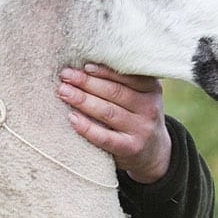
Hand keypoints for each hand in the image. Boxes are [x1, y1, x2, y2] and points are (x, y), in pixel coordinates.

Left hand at [59, 64, 172, 182]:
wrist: (154, 152)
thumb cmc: (137, 116)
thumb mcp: (139, 96)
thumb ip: (122, 83)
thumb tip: (85, 67)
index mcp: (151, 89)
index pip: (126, 76)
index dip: (103, 70)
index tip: (83, 65)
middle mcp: (149, 108)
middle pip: (114, 92)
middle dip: (87, 82)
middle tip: (65, 76)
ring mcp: (141, 129)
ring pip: (108, 112)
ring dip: (83, 100)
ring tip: (64, 92)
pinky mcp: (130, 148)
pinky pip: (105, 137)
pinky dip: (87, 127)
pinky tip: (72, 118)